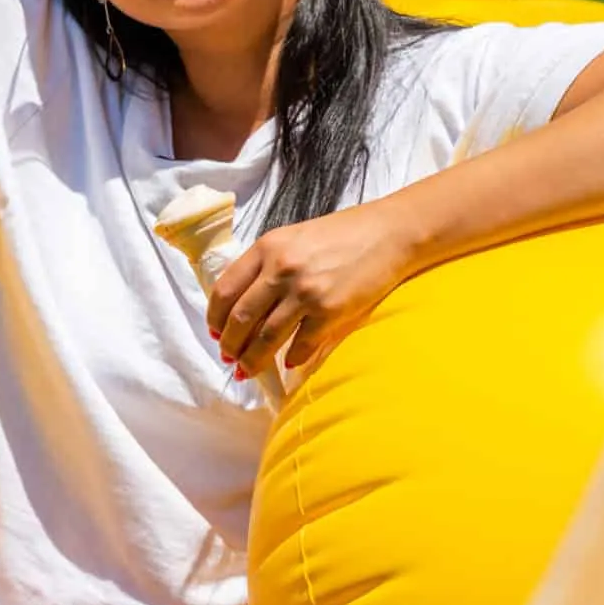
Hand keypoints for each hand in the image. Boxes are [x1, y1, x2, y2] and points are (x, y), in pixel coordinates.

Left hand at [207, 204, 422, 380]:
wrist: (388, 234)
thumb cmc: (341, 234)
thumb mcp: (292, 238)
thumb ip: (266, 264)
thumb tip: (243, 302)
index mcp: (267, 247)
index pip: (225, 290)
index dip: (215, 317)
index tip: (216, 333)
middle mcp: (281, 269)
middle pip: (241, 319)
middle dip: (230, 345)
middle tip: (229, 358)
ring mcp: (305, 292)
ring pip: (266, 338)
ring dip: (253, 360)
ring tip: (248, 370)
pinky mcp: (330, 312)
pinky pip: (302, 346)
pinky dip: (292, 359)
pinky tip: (288, 363)